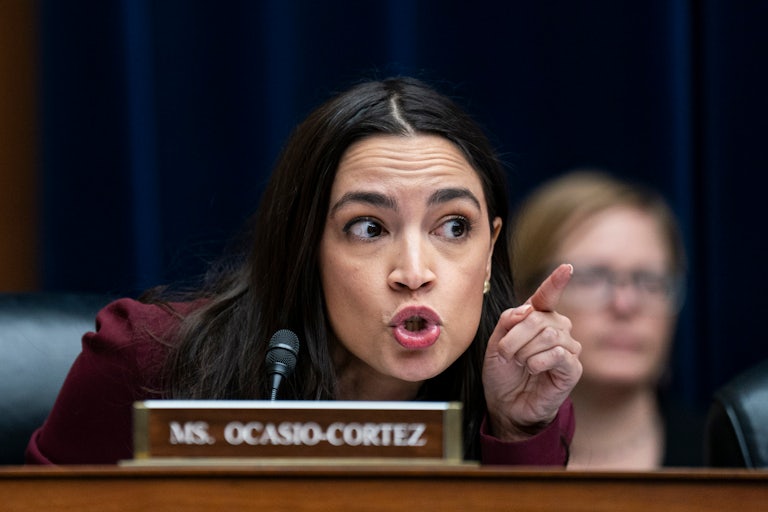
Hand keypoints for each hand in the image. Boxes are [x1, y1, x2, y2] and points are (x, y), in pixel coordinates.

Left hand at [482, 263, 582, 440]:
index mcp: (538, 318)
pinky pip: (558, 354)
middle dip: (514, 337)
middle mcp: (556, 328)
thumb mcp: (495, 343)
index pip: (548, 295)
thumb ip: (508, 321)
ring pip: (548, 335)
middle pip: (539, 318)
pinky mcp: (573, 368)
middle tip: (506, 354)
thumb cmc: (502, 372)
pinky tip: (532, 370)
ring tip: (519, 364)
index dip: (556, 282)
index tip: (566, 268)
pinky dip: (537, 361)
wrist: (506, 404)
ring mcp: (567, 348)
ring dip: (524, 351)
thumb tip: (527, 309)